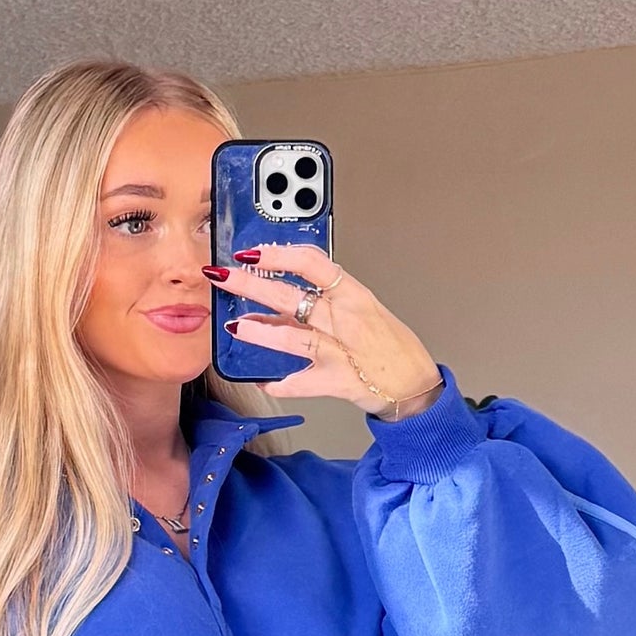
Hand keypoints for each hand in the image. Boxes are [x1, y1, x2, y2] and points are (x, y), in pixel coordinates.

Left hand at [214, 247, 441, 418]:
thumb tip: (278, 290)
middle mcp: (345, 320)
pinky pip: (302, 383)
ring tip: (237, 326)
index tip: (252, 251)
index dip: (279, 254)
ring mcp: (340, 352)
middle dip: (252, 284)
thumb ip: (322, 299)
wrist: (412, 383)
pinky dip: (281, 384)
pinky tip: (262, 381)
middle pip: (292, 296)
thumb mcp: (360, 308)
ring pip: (294, 337)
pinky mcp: (336, 382)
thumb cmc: (387, 343)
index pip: (312, 263)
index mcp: (352, 294)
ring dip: (262, 332)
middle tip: (224, 277)